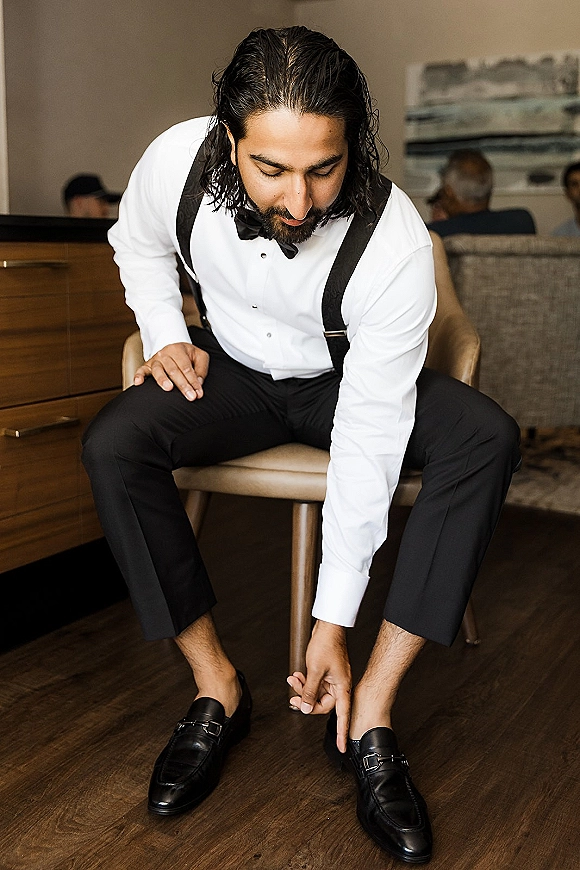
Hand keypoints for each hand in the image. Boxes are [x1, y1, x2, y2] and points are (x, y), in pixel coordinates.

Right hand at [134, 342, 208, 400]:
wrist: (173, 348)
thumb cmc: (188, 355)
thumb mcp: (199, 356)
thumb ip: (201, 369)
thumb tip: (199, 383)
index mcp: (178, 350)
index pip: (186, 368)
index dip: (193, 381)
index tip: (198, 393)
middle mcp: (165, 354)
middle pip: (173, 371)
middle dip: (183, 385)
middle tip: (190, 397)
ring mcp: (155, 360)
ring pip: (158, 371)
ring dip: (163, 380)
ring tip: (169, 388)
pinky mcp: (146, 366)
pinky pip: (141, 371)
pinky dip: (138, 376)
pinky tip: (138, 383)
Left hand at [287, 620, 351, 752]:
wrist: (327, 626)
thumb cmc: (327, 644)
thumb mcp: (314, 670)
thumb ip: (309, 691)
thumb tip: (304, 708)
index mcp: (341, 687)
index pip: (342, 715)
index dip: (341, 732)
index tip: (342, 746)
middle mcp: (338, 684)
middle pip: (322, 703)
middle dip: (306, 700)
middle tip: (293, 698)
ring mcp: (332, 678)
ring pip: (316, 693)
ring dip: (302, 688)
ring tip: (292, 680)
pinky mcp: (326, 672)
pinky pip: (315, 683)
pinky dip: (305, 681)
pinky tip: (297, 676)